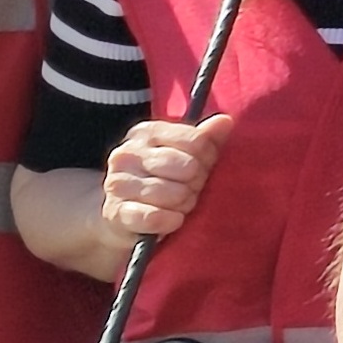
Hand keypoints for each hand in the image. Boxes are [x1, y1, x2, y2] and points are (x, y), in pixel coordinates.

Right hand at [91, 110, 225, 246]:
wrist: (122, 214)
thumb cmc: (163, 180)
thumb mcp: (185, 155)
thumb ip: (206, 138)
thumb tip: (225, 121)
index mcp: (145, 133)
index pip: (196, 140)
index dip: (208, 158)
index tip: (203, 167)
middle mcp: (126, 154)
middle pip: (187, 167)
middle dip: (197, 183)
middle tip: (191, 189)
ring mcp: (118, 183)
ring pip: (174, 194)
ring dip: (185, 204)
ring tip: (180, 204)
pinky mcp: (116, 212)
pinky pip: (155, 217)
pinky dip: (170, 221)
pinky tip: (173, 220)